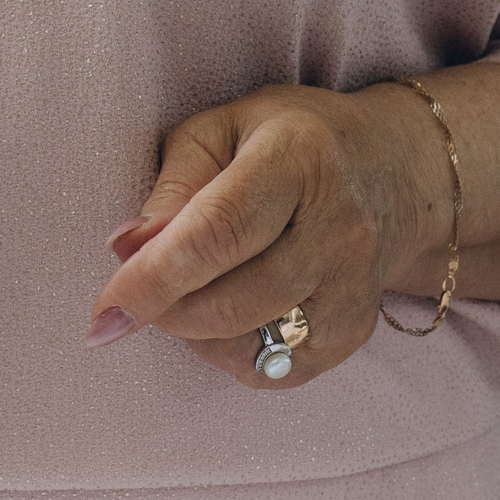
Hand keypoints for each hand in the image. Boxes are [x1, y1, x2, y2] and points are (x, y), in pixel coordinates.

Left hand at [88, 80, 450, 389]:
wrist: (394, 174)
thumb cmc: (290, 143)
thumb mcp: (223, 129)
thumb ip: (172, 184)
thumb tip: (125, 247)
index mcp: (299, 160)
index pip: (217, 234)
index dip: (153, 278)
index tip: (105, 313)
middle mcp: (337, 230)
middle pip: (230, 303)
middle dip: (166, 311)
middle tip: (138, 294)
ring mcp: (352, 290)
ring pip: (248, 345)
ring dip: (195, 332)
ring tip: (189, 292)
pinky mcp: (354, 333)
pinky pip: (272, 370)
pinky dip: (231, 353)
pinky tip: (229, 316)